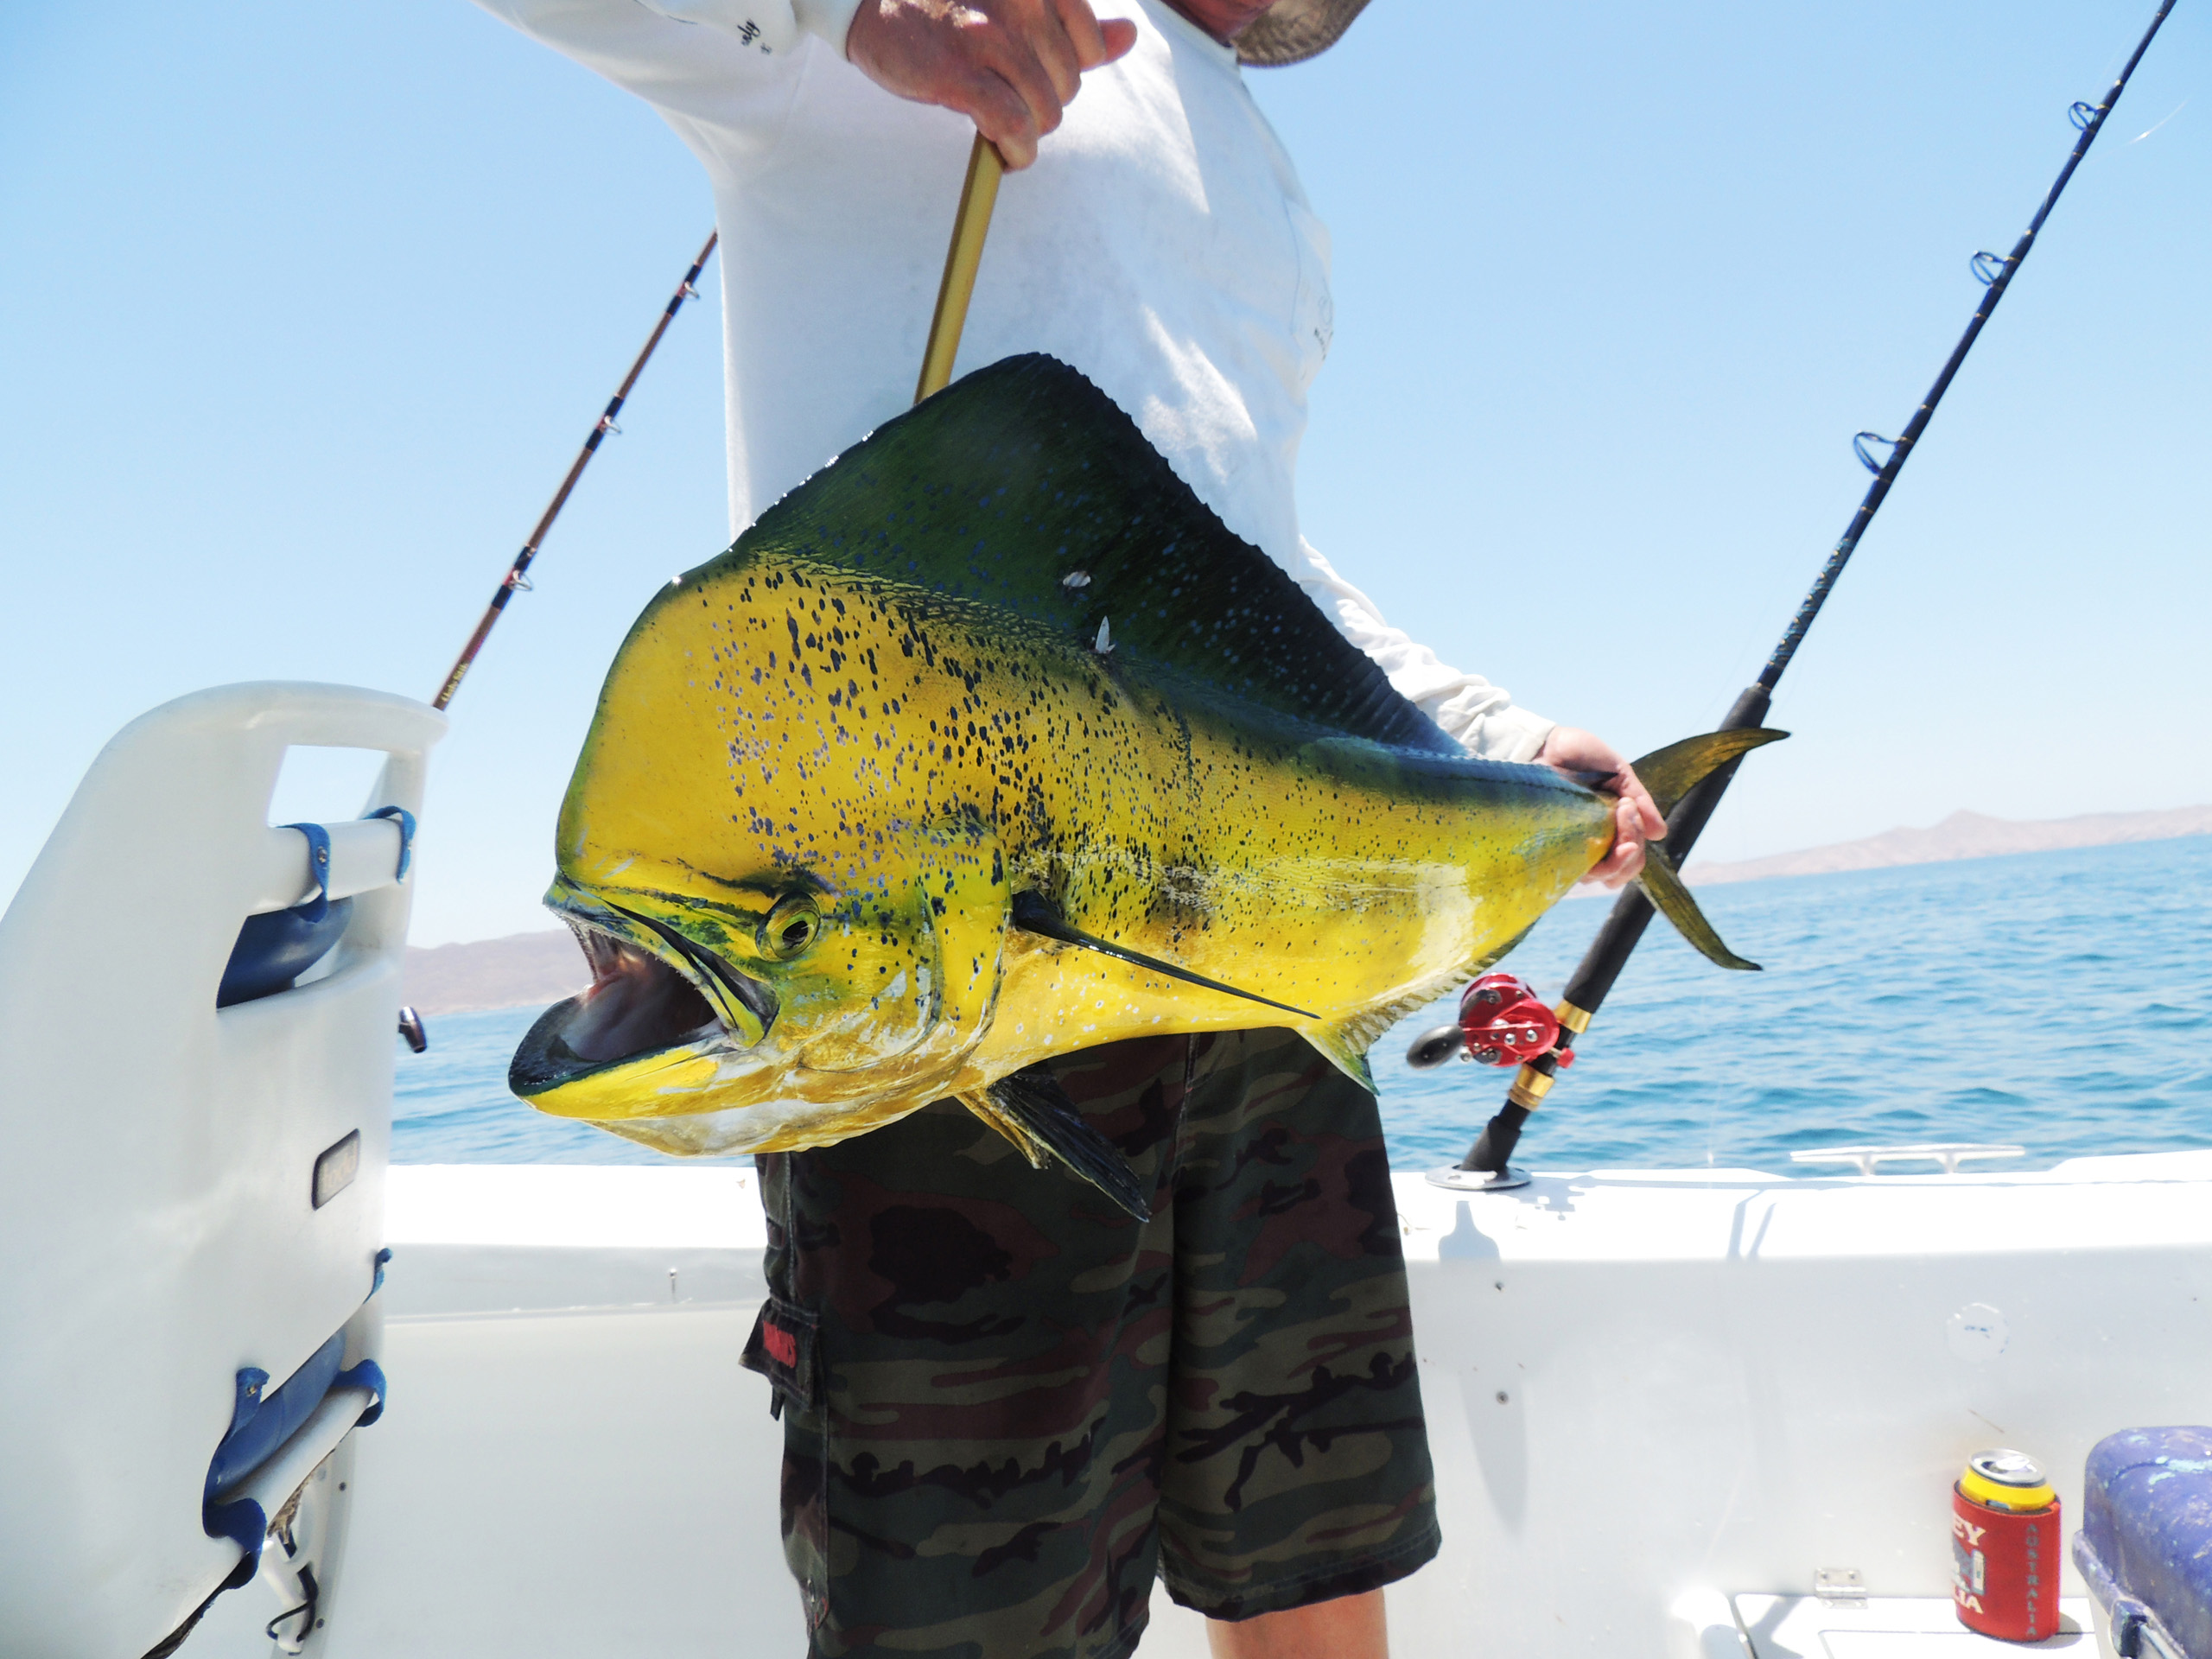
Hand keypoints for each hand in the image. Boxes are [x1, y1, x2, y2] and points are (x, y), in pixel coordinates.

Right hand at [846, 0, 1139, 169]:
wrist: (870, 1)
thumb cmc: (944, 2)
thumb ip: (1073, 21)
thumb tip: (1129, 36)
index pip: (1088, 44)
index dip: (1064, 74)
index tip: (1034, 82)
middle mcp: (1021, 1)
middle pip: (1066, 83)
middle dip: (1041, 105)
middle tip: (1006, 104)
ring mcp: (990, 37)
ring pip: (1045, 111)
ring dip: (1027, 135)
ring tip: (1000, 130)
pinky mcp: (958, 73)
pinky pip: (1012, 127)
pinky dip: (1015, 151)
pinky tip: (1004, 155)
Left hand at [1536, 725, 1665, 889]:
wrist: (1545, 743)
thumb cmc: (1581, 756)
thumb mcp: (1618, 772)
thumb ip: (1639, 800)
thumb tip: (1659, 834)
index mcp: (1613, 829)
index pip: (1633, 857)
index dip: (1635, 842)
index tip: (1628, 807)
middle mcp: (1593, 844)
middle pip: (1620, 872)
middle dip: (1630, 849)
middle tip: (1624, 811)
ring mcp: (1571, 847)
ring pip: (1597, 876)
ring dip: (1612, 856)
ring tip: (1607, 820)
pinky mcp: (1549, 846)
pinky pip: (1569, 869)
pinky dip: (1583, 860)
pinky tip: (1585, 836)